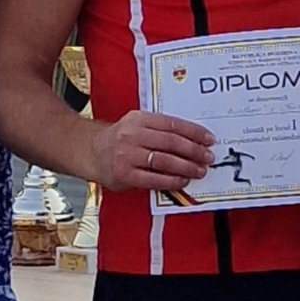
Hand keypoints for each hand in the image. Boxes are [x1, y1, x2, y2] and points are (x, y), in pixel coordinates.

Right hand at [91, 110, 213, 192]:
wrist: (91, 151)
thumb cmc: (120, 139)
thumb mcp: (137, 124)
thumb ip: (160, 129)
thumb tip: (193, 140)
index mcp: (139, 119)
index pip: (172, 124)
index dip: (194, 132)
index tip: (208, 139)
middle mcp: (132, 134)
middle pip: (170, 142)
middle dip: (194, 150)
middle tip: (207, 157)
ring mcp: (127, 155)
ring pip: (164, 160)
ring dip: (186, 167)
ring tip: (199, 170)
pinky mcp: (124, 174)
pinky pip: (153, 179)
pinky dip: (171, 181)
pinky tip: (182, 181)